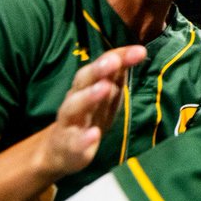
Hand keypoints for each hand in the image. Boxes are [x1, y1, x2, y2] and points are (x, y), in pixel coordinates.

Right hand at [39, 45, 146, 177]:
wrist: (60, 148)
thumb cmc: (88, 115)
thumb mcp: (106, 94)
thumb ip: (118, 75)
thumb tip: (139, 51)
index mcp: (87, 84)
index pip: (102, 66)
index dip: (120, 57)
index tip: (140, 51)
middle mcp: (76, 98)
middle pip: (83, 80)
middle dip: (98, 69)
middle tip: (114, 61)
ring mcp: (70, 121)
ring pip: (73, 106)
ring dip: (89, 96)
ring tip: (104, 88)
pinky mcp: (68, 145)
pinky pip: (74, 141)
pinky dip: (83, 138)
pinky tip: (94, 134)